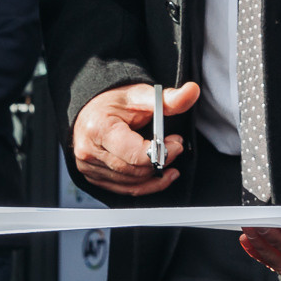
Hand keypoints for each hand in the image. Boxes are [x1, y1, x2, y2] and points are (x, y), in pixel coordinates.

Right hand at [72, 82, 199, 196]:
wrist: (91, 108)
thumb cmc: (113, 101)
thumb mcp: (141, 95)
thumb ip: (168, 98)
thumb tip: (192, 91)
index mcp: (99, 129)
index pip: (137, 155)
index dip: (163, 152)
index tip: (176, 142)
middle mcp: (89, 151)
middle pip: (136, 170)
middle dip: (162, 161)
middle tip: (174, 145)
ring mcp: (89, 167)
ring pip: (133, 183)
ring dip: (156, 173)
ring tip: (168, 155)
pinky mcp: (93, 177)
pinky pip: (125, 189)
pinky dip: (146, 185)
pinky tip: (161, 175)